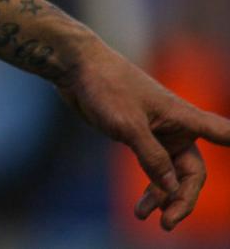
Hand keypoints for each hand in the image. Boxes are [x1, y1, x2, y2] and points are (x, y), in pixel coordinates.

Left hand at [56, 38, 229, 231]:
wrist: (75, 67)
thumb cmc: (106, 86)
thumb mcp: (128, 125)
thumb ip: (152, 157)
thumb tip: (171, 188)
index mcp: (183, 117)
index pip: (221, 133)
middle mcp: (176, 127)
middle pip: (192, 172)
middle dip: (182, 198)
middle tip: (167, 222)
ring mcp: (158, 133)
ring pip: (171, 174)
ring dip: (162, 197)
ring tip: (143, 215)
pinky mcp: (139, 136)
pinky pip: (153, 168)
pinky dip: (151, 187)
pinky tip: (142, 207)